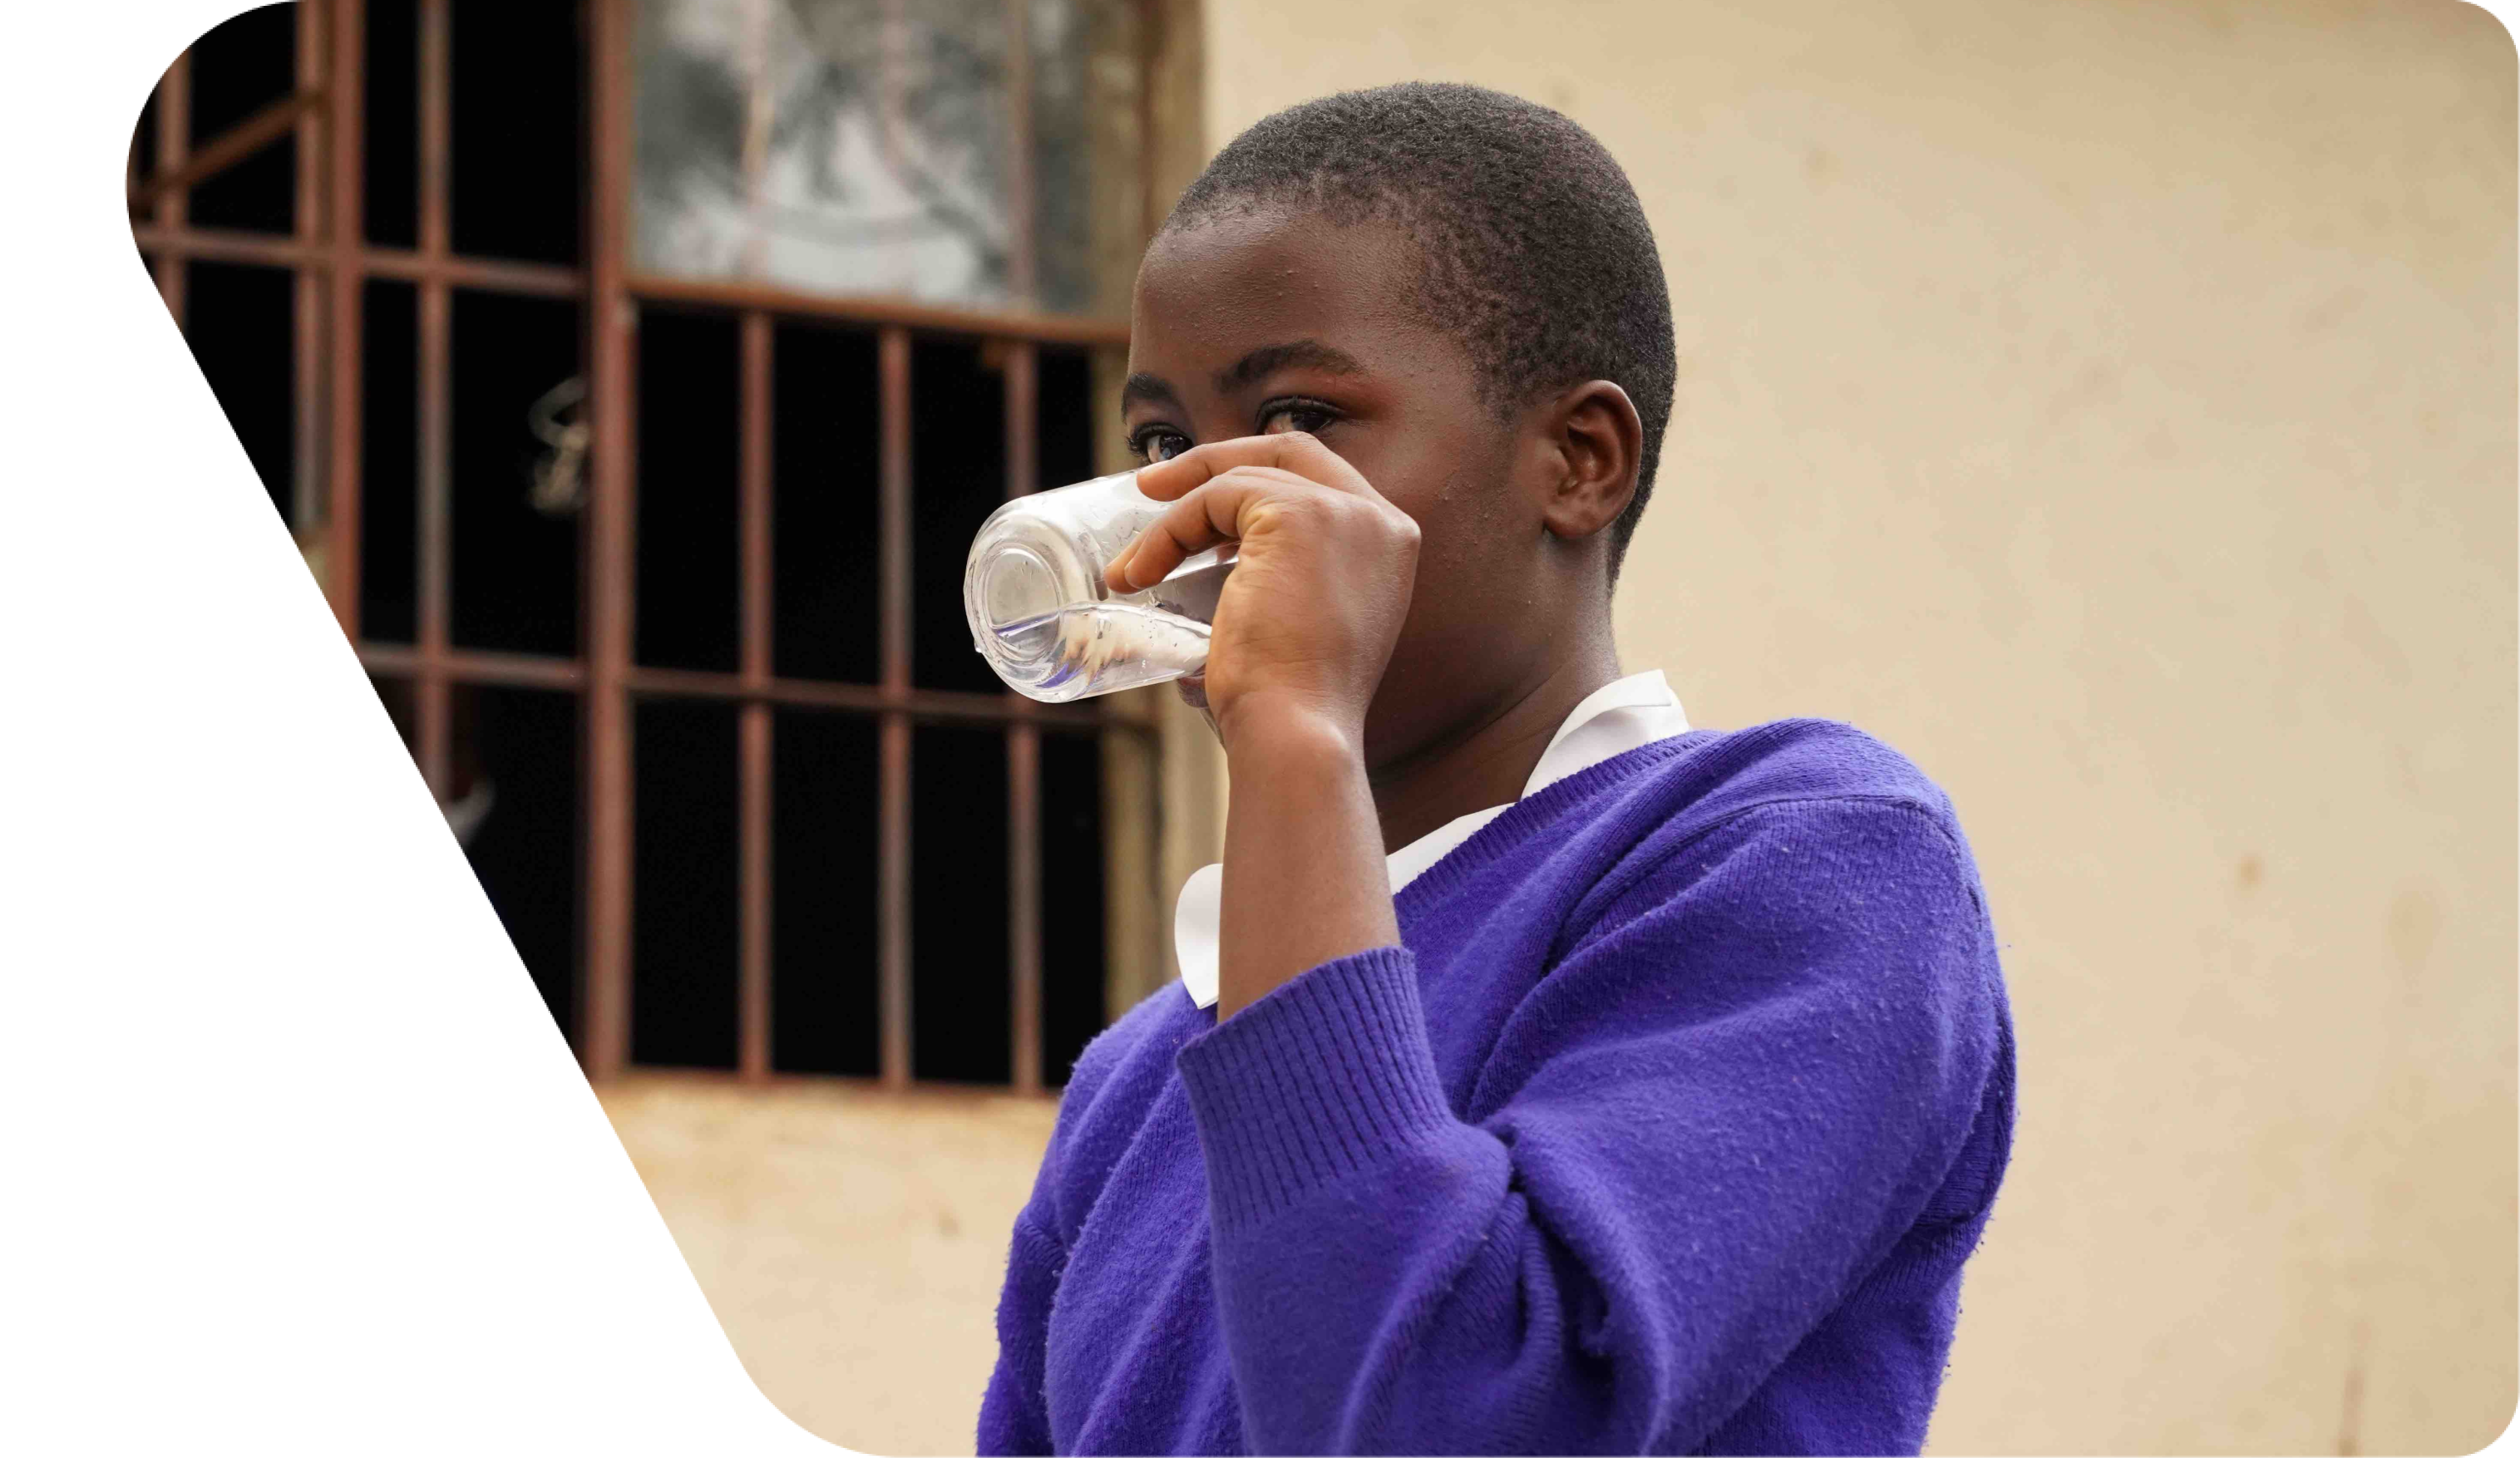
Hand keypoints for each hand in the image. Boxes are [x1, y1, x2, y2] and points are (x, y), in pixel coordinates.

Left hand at [1105, 432, 1420, 751]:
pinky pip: (1216, 497)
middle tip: (1154, 487)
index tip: (1200, 503)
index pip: (1321, 481)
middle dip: (1217, 462)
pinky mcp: (1301, 514)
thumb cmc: (1290, 704)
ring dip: (1176, 517)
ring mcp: (1345, 512)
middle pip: (1290, 452)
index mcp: (1388, 548)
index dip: (1257, 479)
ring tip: (1132, 566)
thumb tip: (1215, 571)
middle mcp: (1379, 520)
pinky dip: (1170, 531)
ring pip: (1242, 478)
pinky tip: (1141, 573)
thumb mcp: (1302, 629)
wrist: (1298, 732)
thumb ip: (1286, 583)